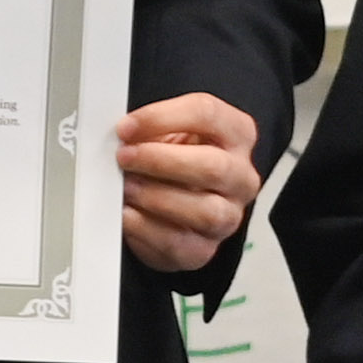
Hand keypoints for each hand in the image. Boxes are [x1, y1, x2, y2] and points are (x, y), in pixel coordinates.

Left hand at [116, 92, 262, 273]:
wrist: (174, 204)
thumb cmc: (172, 159)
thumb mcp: (165, 133)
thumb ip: (148, 128)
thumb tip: (121, 133)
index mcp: (237, 134)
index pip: (207, 114)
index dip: (161, 118)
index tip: (126, 127)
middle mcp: (241, 177)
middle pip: (213, 166)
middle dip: (160, 160)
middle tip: (125, 157)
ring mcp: (228, 216)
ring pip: (205, 210)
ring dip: (157, 197)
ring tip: (127, 188)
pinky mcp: (204, 248)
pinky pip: (180, 243)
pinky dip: (146, 229)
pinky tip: (127, 215)